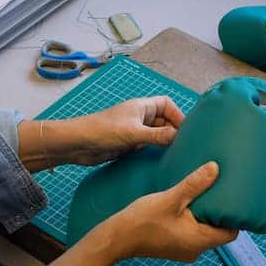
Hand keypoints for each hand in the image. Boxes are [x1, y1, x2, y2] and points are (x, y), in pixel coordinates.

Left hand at [54, 96, 185, 166]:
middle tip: (185, 146)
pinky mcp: (129, 144)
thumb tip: (178, 136)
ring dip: (165, 142)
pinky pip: (147, 146)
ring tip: (177, 154)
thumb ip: (157, 135)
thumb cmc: (104, 131)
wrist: (79, 144)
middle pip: (163, 120)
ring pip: (156, 134)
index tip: (186, 130)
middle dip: (174, 130)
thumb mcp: (134, 133)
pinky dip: (155, 151)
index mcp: (142, 107)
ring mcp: (134, 131)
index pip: (166, 104)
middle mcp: (140, 117)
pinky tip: (161, 161)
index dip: (177, 114)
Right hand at [101, 163, 236, 262]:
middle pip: (218, 231)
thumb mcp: (170, 199)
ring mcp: (184, 250)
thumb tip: (215, 168)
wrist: (115, 239)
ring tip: (207, 194)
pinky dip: (194, 219)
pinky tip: (189, 203)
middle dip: (221, 213)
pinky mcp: (173, 246)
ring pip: (204, 231)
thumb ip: (194, 184)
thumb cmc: (142, 221)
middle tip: (223, 191)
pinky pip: (192, 232)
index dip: (236, 217)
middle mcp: (195, 250)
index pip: (231, 233)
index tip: (236, 198)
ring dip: (206, 215)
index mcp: (199, 241)